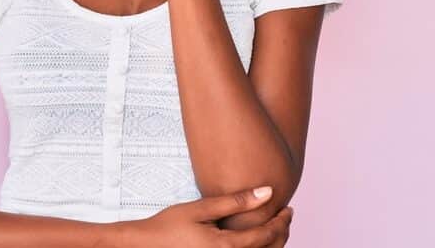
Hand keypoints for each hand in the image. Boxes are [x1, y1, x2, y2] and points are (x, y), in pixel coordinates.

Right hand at [121, 186, 288, 247]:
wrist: (145, 245)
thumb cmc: (169, 226)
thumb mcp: (201, 209)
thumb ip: (235, 202)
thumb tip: (267, 192)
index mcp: (227, 247)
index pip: (266, 236)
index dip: (281, 222)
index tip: (288, 208)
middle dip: (281, 234)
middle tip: (286, 216)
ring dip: (273, 245)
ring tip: (275, 227)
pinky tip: (256, 239)